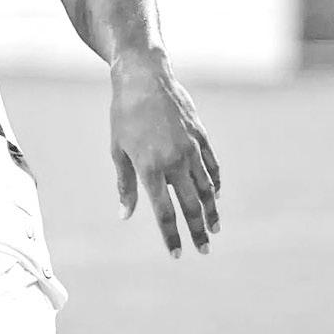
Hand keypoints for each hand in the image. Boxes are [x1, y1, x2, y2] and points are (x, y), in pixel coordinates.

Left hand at [110, 53, 220, 257]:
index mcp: (150, 168)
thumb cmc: (124, 116)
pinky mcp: (201, 136)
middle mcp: (175, 161)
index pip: (164, 212)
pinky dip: (216, 183)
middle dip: (197, 231)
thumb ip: (125, 185)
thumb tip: (125, 215)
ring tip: (214, 230)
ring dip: (211, 212)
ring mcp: (192, 148)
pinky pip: (213, 166)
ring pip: (207, 188)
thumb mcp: (117, 150)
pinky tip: (216, 196)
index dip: (171, 236)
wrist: (144, 78)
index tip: (177, 254)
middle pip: (191, 205)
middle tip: (203, 250)